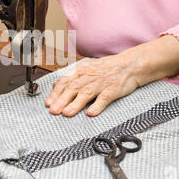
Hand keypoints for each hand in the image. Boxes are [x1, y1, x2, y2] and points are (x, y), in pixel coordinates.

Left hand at [45, 35, 178, 116]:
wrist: (131, 64)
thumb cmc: (108, 68)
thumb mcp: (88, 68)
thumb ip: (72, 77)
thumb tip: (56, 84)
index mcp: (82, 70)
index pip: (65, 81)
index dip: (56, 92)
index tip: (48, 103)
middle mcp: (90, 76)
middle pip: (73, 88)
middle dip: (62, 100)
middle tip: (53, 111)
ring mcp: (102, 83)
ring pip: (86, 93)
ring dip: (75, 104)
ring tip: (66, 113)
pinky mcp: (114, 89)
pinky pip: (104, 98)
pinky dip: (97, 105)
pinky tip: (91, 113)